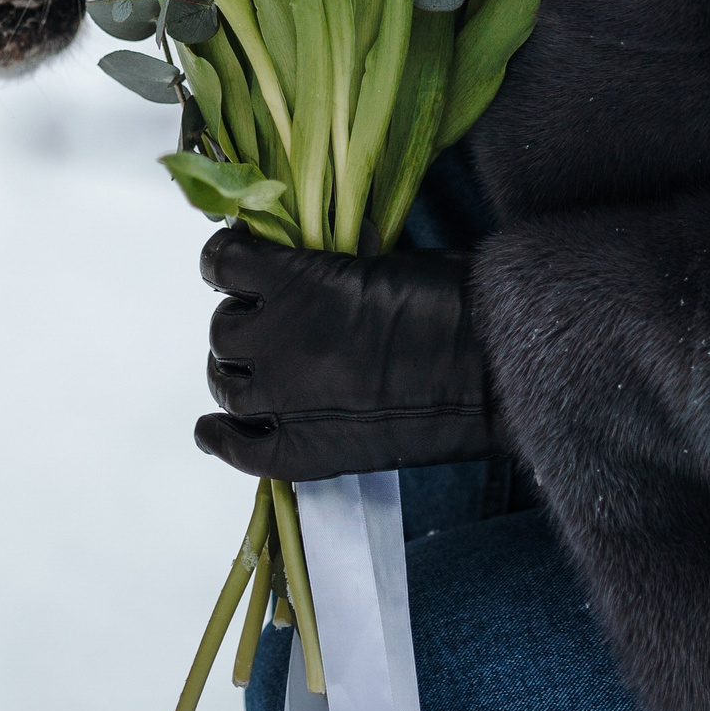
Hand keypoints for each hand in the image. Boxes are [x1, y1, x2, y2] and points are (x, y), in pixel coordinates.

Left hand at [194, 227, 501, 481]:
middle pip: (223, 330)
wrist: (494, 371)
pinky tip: (215, 428)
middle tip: (272, 323)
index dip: (228, 262)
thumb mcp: (384, 259)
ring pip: (225, 383)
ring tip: (262, 370)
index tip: (237, 263)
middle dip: (244, 322)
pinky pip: (238, 448)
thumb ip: (333, 264)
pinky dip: (221, 437)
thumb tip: (315, 260)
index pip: (222, 264)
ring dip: (239, 371)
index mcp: (296, 283)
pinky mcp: (306, 451)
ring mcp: (287, 401)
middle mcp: (278, 341)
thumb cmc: (455, 301)